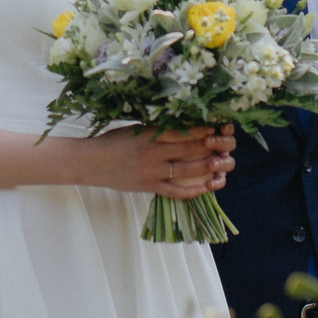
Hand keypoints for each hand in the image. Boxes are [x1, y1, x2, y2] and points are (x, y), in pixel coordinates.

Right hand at [86, 126, 234, 197]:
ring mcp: (153, 173)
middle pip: (191, 150)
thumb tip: (185, 126)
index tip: (218, 126)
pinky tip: (208, 186)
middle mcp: (154, 154)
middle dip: (212, 146)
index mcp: (150, 136)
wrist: (91, 163)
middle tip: (227, 143)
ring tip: (223, 163)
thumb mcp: (136, 129)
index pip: (185, 132)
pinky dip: (194, 190)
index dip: (205, 130)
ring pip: (189, 170)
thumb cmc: (113, 142)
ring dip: (209, 167)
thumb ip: (158, 130)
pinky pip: (177, 192)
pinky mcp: (150, 188)